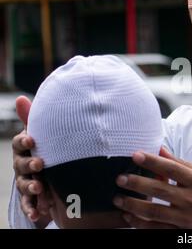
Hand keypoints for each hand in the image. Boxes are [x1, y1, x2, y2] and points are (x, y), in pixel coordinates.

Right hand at [12, 96, 50, 226]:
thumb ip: (32, 119)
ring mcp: (25, 181)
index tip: (31, 139)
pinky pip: (29, 204)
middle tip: (40, 164)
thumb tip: (21, 97)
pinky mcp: (32, 197)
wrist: (51, 171)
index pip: (19, 142)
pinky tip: (38, 215)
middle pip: (21, 164)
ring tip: (40, 188)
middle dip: (29, 164)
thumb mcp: (43, 134)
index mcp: (25, 147)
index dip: (23, 140)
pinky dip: (32, 210)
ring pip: (24, 184)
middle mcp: (22, 164)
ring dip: (31, 186)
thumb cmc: (46, 147)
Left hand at [113, 148, 191, 228]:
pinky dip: (141, 224)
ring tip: (118, 199)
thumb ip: (181, 163)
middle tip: (121, 178)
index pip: (173, 169)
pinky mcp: (181, 232)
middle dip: (138, 184)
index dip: (153, 161)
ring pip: (155, 213)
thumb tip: (160, 150)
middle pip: (161, 190)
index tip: (135, 155)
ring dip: (134, 206)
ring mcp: (186, 218)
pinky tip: (128, 217)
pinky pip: (157, 229)